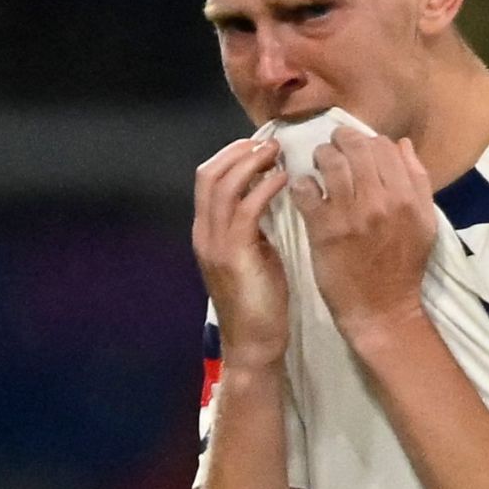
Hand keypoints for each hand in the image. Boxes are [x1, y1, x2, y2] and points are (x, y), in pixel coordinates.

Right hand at [189, 138, 292, 373]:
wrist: (254, 344)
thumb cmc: (261, 303)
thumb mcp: (255, 255)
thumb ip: (254, 226)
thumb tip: (269, 195)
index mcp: (206, 232)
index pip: (207, 179)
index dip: (231, 157)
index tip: (260, 148)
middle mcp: (204, 234)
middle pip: (209, 174)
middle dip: (239, 153)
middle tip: (270, 144)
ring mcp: (215, 244)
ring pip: (223, 186)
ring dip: (252, 165)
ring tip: (278, 155)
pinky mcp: (234, 255)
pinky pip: (246, 209)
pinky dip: (264, 189)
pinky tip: (285, 182)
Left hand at [288, 129, 441, 354]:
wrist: (382, 310)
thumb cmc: (404, 267)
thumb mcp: (425, 224)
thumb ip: (418, 182)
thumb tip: (402, 145)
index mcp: (407, 198)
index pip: (383, 146)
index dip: (367, 142)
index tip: (358, 153)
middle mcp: (380, 200)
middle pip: (354, 147)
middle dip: (340, 142)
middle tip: (333, 151)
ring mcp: (350, 214)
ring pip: (329, 161)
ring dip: (321, 159)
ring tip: (319, 168)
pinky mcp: (323, 228)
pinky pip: (306, 188)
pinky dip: (303, 184)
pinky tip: (307, 192)